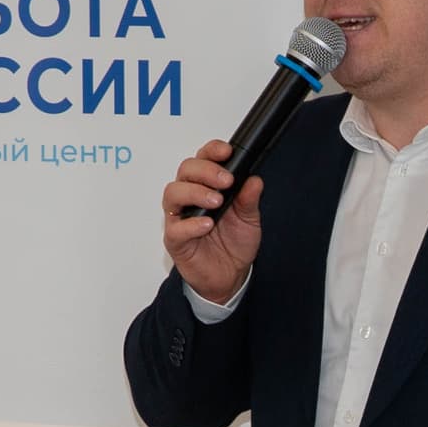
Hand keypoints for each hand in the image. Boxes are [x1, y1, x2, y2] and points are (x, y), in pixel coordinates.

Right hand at [160, 138, 263, 304]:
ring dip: (195, 192)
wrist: (230, 275)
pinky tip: (207, 225)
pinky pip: (175, 227)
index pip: (202, 159)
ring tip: (217, 202)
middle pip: (185, 169)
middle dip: (206, 171)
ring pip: (173, 193)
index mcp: (206, 186)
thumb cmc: (234, 243)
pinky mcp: (175, 239)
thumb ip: (250, 198)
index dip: (212, 150)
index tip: (227, 152)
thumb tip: (254, 179)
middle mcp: (189, 197)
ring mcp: (180, 217)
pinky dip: (191, 224)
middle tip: (226, 181)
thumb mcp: (249, 218)